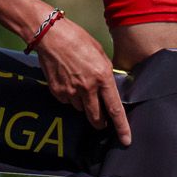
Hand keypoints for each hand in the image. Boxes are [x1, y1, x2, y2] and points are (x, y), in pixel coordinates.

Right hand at [32, 16, 130, 142]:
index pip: (114, 109)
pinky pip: (67, 101)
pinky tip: (68, 81)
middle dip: (100, 121)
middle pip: (96, 117)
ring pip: (80, 108)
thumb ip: (106, 73)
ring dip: (83, 104)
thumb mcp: (100, 54)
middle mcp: (87, 88)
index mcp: (102, 77)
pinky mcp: (57, 91)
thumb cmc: (78, 39)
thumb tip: (109, 88)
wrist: (50, 35)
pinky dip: (70, 96)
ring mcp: (70, 91)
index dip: (121, 127)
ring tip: (80, 84)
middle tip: (101, 120)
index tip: (126, 140)